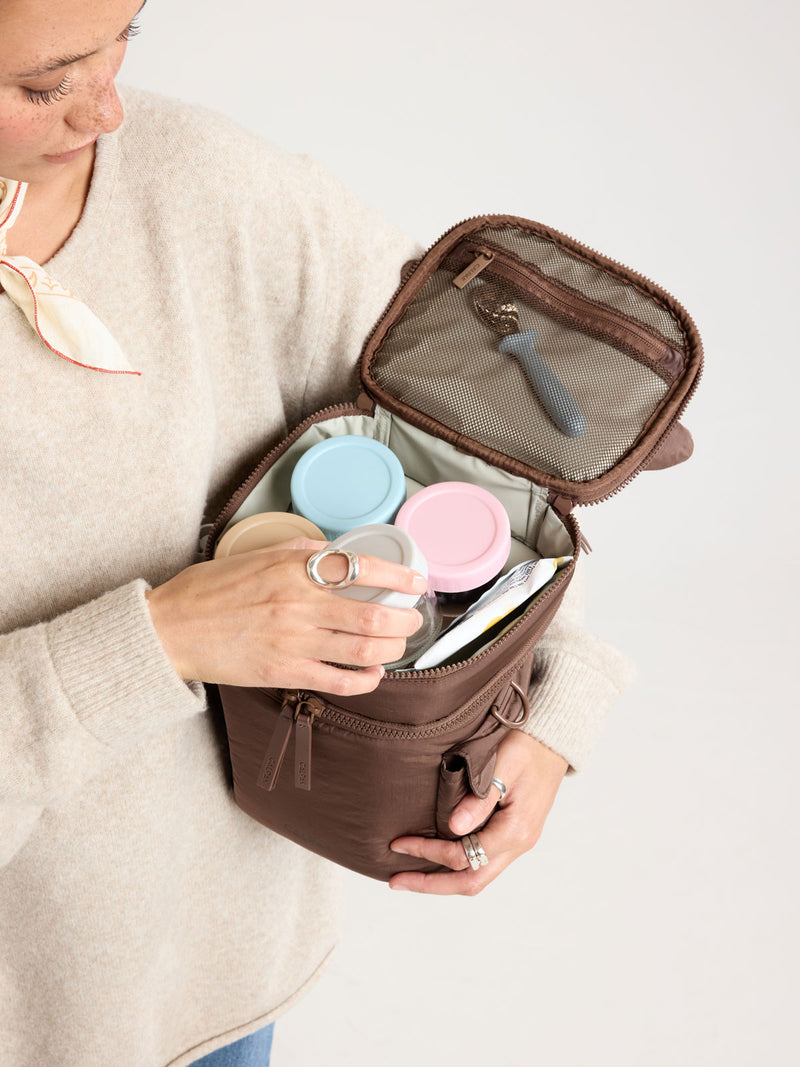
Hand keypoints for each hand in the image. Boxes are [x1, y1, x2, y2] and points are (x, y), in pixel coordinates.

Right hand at [145, 539, 426, 695]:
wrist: (170, 629)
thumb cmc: (210, 590)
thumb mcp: (257, 555)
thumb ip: (300, 552)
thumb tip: (335, 552)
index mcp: (293, 568)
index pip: (361, 568)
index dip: (398, 577)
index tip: (416, 582)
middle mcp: (299, 603)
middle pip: (373, 615)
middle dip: (405, 619)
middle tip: (412, 618)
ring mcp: (293, 641)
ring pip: (364, 649)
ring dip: (392, 648)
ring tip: (397, 644)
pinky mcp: (284, 672)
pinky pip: (339, 681)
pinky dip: (365, 679)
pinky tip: (372, 673)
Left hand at [388, 730, 567, 893]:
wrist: (553, 741)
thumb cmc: (527, 746)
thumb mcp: (504, 764)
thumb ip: (481, 798)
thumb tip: (454, 827)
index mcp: (515, 830)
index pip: (463, 855)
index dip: (428, 852)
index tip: (399, 843)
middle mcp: (519, 844)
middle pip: (471, 882)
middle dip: (431, 884)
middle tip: (396, 881)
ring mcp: (519, 843)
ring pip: (478, 877)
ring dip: (444, 880)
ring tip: (410, 876)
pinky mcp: (514, 836)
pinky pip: (484, 863)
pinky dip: (458, 867)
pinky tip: (438, 859)